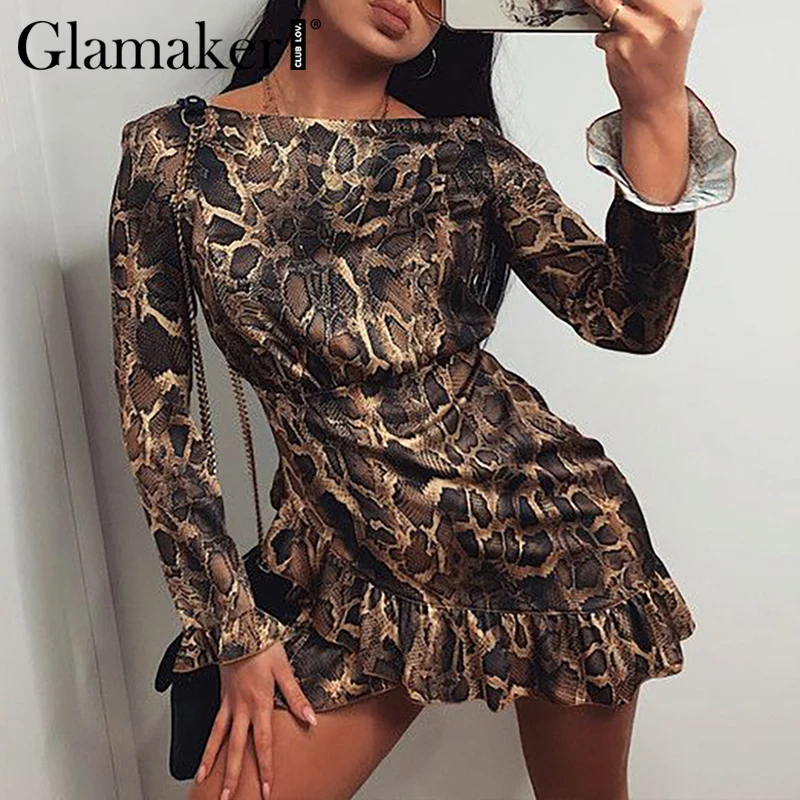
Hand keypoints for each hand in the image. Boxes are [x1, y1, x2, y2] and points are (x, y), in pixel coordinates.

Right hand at [194, 641, 317, 799]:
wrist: (239, 629)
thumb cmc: (264, 647)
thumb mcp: (285, 669)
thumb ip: (296, 697)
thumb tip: (310, 719)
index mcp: (260, 703)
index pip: (263, 743)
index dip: (265, 768)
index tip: (266, 789)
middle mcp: (242, 709)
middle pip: (237, 749)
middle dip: (234, 776)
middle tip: (229, 799)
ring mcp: (229, 705)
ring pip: (219, 740)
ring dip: (213, 764)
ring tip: (206, 784)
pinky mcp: (222, 699)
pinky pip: (212, 726)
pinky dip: (207, 745)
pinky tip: (203, 759)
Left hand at [585, 0, 703, 112]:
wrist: (655, 100)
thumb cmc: (664, 60)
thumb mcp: (678, 21)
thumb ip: (661, 1)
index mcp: (685, 5)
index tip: (631, 0)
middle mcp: (666, 16)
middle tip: (614, 3)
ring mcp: (641, 32)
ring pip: (607, 3)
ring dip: (600, 5)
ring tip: (611, 17)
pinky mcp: (619, 48)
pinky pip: (600, 32)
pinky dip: (604, 37)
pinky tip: (619, 46)